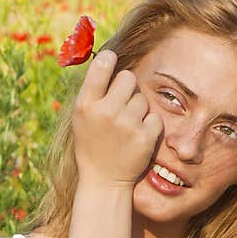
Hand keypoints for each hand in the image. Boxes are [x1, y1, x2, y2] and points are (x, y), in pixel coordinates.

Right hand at [72, 50, 163, 189]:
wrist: (103, 181)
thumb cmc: (92, 144)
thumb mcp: (81, 116)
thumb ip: (93, 90)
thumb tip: (110, 56)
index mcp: (86, 104)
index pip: (103, 64)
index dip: (110, 59)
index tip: (112, 61)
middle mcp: (106, 111)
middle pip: (129, 77)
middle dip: (127, 88)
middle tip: (121, 105)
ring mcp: (127, 124)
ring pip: (142, 98)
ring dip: (138, 109)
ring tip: (126, 126)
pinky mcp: (145, 137)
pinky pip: (154, 117)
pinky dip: (149, 126)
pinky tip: (137, 137)